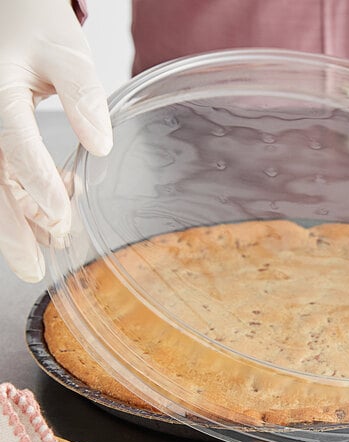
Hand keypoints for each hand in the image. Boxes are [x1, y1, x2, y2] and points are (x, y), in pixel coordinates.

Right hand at [0, 0, 111, 281]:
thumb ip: (82, 93)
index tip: (60, 214)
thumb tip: (98, 143)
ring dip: (19, 222)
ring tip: (45, 250)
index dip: (35, 179)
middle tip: (32, 269)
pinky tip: (47, 218)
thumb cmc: (35, 29)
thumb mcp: (66, 51)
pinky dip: (23, 201)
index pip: (12, 140)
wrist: (7, 15)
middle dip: (12, 228)